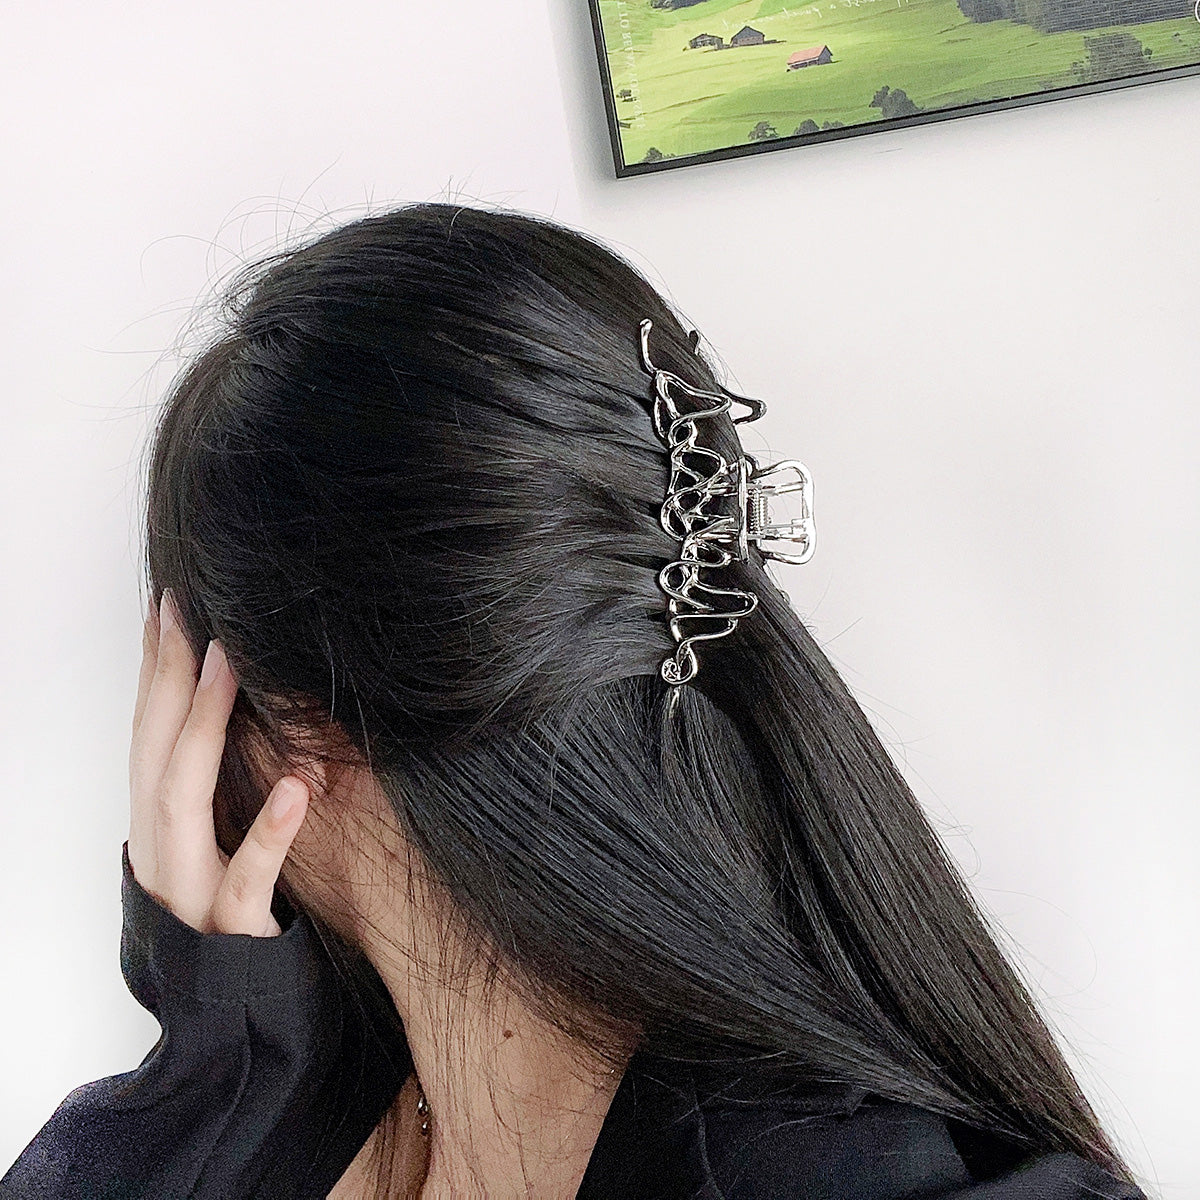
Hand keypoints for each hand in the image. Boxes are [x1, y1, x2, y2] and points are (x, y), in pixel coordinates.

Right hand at [127, 588, 311, 935]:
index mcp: (157, 820)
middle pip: (155, 748)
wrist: (232, 1013)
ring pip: (183, 799)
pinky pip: (246, 879)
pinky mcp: (232, 927)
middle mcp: (159, 847)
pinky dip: (267, 833)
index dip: (153, 667)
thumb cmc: (230, 907)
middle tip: (184, 608)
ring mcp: (189, 888)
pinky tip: (295, 788)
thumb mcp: (217, 834)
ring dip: (205, 725)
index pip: (150, 730)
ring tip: (227, 663)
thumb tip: (235, 699)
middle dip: (166, 674)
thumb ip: (218, 777)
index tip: (166, 605)